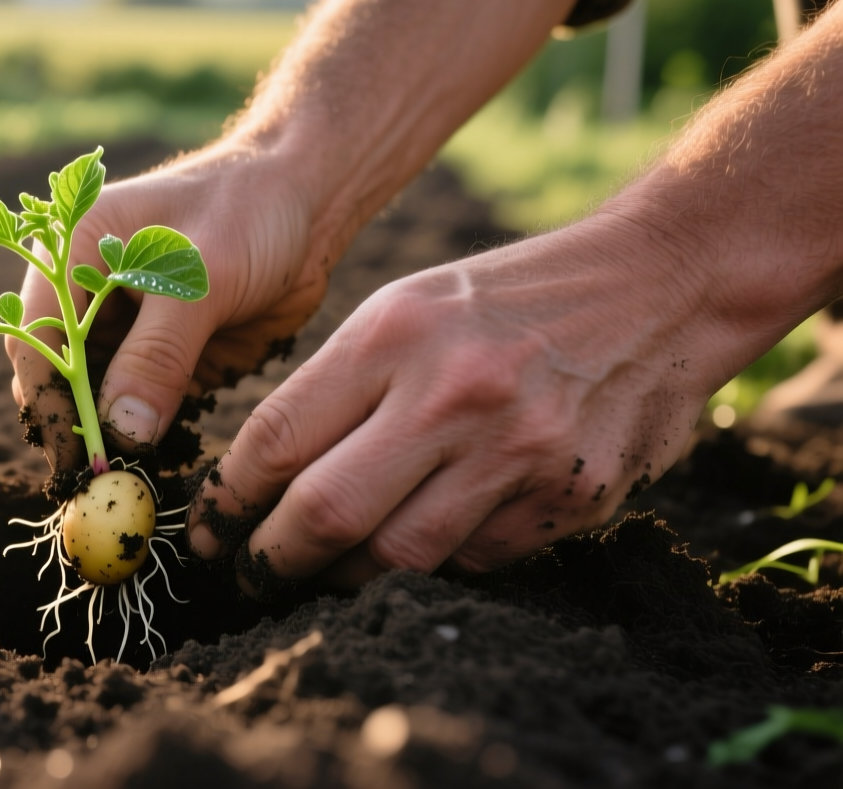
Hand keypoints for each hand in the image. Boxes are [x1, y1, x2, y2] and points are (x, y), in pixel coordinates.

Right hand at [8, 141, 340, 471]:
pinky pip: (139, 412)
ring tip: (128, 488)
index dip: (49, 401)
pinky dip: (144, 442)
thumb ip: (158, 352)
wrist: (308, 204)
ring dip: (108, 443)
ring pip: (94, 402)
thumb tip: (122, 431)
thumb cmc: (249, 211)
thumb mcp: (202, 276)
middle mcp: (84, 295)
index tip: (75, 458)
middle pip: (55, 377)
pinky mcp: (159, 361)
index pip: (35, 339)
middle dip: (73, 431)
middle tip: (99, 488)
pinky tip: (157, 471)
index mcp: (70, 252)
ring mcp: (121, 332)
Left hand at [185, 215, 724, 585]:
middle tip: (246, 576)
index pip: (279, 438)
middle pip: (326, 512)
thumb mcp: (406, 308)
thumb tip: (263, 477)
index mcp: (394, 334)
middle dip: (270, 560)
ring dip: (343, 578)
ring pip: (397, 556)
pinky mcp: (570, 497)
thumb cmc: (504, 301)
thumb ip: (337, 386)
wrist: (659, 287)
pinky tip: (411, 550)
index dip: (229, 499)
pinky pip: (474, 560)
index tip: (208, 529)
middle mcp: (453, 393)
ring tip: (318, 575)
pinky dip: (432, 566)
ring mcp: (518, 452)